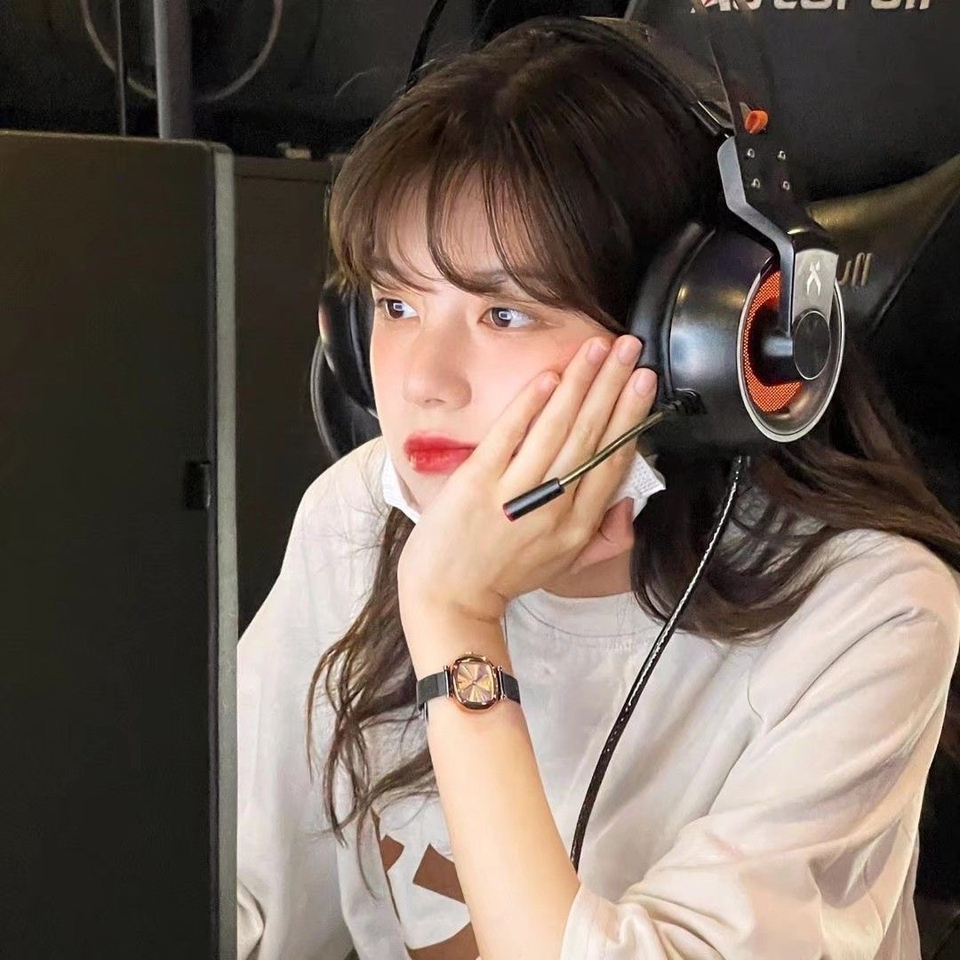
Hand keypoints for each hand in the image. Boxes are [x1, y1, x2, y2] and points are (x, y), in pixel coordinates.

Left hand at [396, 334, 657, 624]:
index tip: (644, 383)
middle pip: (590, 437)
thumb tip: (629, 502)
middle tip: (632, 350)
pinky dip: (529, 405)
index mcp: (577, 527)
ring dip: (580, 383)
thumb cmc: (503, 577)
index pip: (611, 462)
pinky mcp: (477, 483)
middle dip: (613, 387)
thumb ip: (603, 536)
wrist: (448, 599)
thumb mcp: (564, 565)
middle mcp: (552, 509)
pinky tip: (549, 375)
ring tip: (597, 348)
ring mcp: (513, 494)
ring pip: (557, 430)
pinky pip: (509, 436)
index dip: (630, 418)